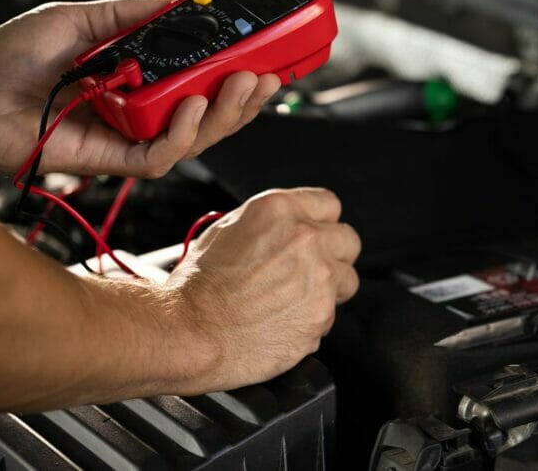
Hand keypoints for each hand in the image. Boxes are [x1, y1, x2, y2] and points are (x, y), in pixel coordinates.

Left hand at [0, 0, 279, 176]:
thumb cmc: (10, 62)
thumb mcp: (79, 19)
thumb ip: (130, 14)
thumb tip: (178, 4)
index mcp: (138, 82)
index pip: (199, 82)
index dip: (234, 73)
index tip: (263, 54)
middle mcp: (140, 113)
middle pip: (209, 114)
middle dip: (245, 97)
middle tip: (268, 73)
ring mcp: (130, 139)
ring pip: (196, 139)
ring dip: (227, 114)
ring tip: (245, 85)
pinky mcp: (113, 161)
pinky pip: (162, 155)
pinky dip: (183, 133)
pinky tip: (192, 105)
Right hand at [162, 189, 360, 391]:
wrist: (188, 332)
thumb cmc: (197, 286)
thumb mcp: (228, 229)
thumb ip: (272, 224)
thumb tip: (291, 227)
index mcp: (280, 210)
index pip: (329, 204)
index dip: (320, 222)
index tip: (316, 235)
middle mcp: (306, 238)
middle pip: (348, 240)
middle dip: (333, 255)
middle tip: (309, 271)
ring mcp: (319, 278)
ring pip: (347, 280)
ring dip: (329, 290)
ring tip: (293, 301)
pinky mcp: (322, 315)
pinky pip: (330, 314)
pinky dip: (312, 321)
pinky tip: (281, 322)